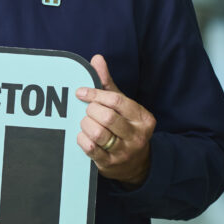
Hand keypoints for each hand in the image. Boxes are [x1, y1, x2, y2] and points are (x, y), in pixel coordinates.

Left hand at [75, 54, 154, 186]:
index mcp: (143, 118)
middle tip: (87, 110)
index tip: (80, 92)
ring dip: (85, 125)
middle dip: (91, 111)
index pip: (116, 101)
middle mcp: (137, 136)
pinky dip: (82, 139)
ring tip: (85, 122)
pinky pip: (90, 149)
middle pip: (107, 117)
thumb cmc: (126, 127)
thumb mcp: (122, 105)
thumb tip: (97, 59)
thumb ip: (108, 84)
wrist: (136, 163)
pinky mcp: (110, 164)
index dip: (95, 94)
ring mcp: (124, 152)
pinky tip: (83, 135)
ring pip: (98, 133)